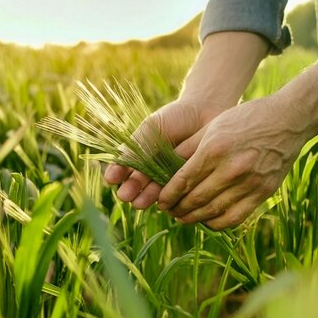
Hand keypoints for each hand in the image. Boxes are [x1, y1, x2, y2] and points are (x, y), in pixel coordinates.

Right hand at [103, 99, 221, 208]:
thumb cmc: (176, 118)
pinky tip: (162, 201)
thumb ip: (138, 145)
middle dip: (131, 190)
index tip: (111, 178)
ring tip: (139, 203)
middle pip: (138, 183)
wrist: (206, 114)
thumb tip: (120, 161)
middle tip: (125, 196)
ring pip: (155, 191)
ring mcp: (167, 177)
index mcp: (139, 154)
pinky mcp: (185, 184)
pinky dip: (168, 198)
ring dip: (146, 198)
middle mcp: (151, 169)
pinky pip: (175, 193)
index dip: (117, 173)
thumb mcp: (152, 128)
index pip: (124, 167)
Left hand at [157, 95, 306, 229]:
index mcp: (214, 149)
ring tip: (184, 217)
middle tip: (170, 211)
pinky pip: (234, 217)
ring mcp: (249, 183)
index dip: (168, 196)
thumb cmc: (246, 119)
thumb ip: (189, 148)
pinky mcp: (263, 193)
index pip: (183, 181)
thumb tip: (164, 167)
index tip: (161, 202)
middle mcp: (231, 169)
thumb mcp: (213, 126)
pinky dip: (217, 223)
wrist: (289, 120)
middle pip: (195, 199)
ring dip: (194, 218)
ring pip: (213, 212)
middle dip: (178, 209)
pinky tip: (207, 219)